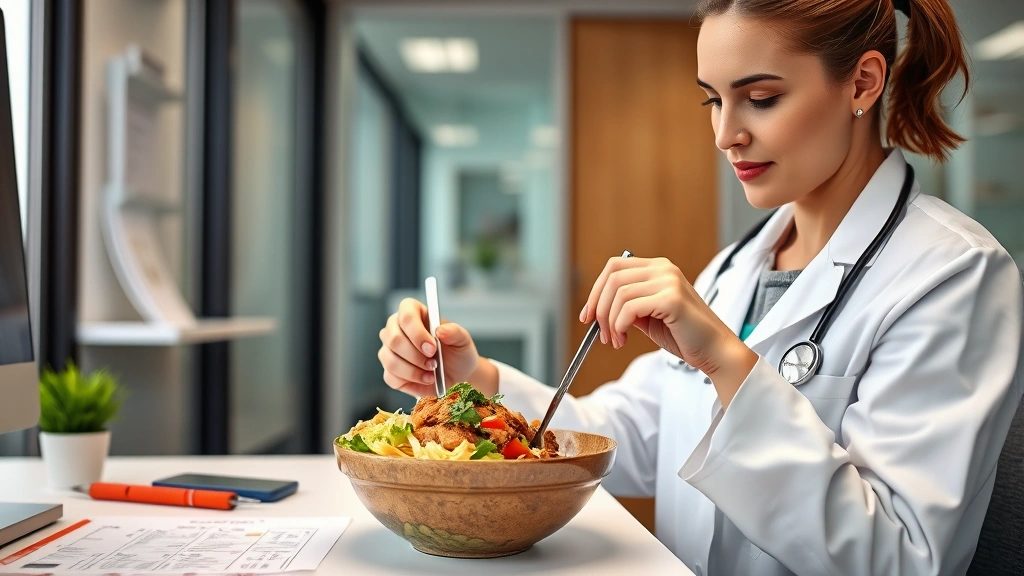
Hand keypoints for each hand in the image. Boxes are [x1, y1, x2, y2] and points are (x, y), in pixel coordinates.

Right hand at [378, 298, 497, 397]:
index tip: (432, 348)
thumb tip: (439, 331)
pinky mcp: (389, 371)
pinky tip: (425, 379)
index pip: (406, 315)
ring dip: (414, 370)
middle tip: (434, 363)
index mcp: (413, 312)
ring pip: (391, 360)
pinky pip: (391, 377)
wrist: (457, 373)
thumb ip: (453, 331)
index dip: (417, 333)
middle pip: (394, 339)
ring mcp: (389, 349)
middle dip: (416, 356)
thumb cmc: (457, 351)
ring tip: (432, 372)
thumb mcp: (462, 339)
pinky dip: (411, 380)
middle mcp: (396, 328)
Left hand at [580, 256, 756, 404]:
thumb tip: (598, 310)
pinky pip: (630, 308)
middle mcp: (664, 269)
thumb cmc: (684, 336)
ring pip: (619, 294)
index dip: (595, 291)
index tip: (587, 316)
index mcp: (659, 268)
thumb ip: (627, 306)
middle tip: (601, 333)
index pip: (614, 267)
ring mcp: (669, 281)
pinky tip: (624, 339)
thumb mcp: (648, 317)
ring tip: (616, 340)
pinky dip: (620, 325)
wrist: (715, 352)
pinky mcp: (672, 298)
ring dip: (610, 322)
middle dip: (598, 307)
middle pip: (612, 277)